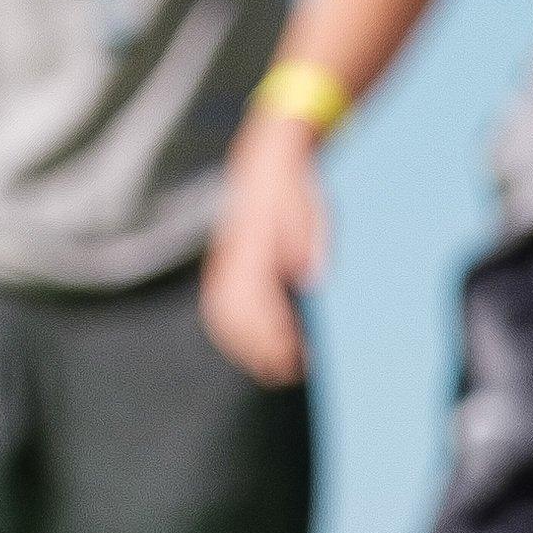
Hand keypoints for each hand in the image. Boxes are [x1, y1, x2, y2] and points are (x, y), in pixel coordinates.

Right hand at [202, 115, 325, 382]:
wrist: (268, 159)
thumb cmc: (294, 184)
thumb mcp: (308, 202)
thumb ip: (309, 236)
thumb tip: (307, 277)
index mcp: (250, 244)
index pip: (252, 300)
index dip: (271, 334)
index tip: (293, 358)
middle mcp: (232, 257)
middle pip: (232, 315)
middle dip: (258, 349)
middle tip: (288, 373)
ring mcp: (226, 262)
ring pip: (224, 315)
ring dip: (247, 347)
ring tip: (278, 369)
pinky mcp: (229, 268)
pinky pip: (222, 308)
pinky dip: (238, 334)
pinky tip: (265, 348)